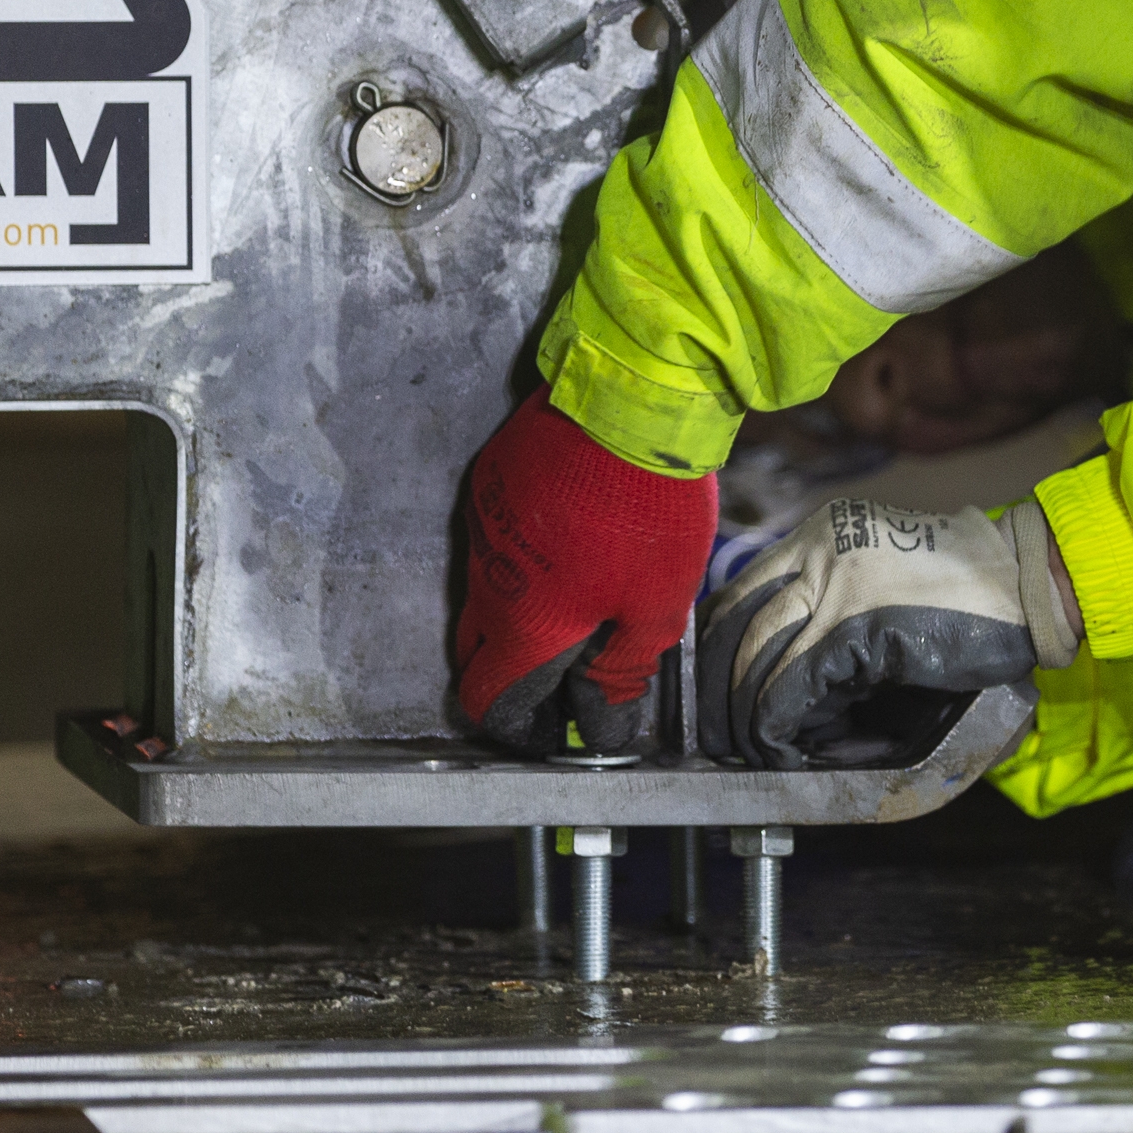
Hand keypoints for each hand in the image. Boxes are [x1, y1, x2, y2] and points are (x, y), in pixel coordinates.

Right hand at [452, 392, 715, 753]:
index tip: (552, 729)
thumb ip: (622, 668)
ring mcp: (483, 525)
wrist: (626, 403)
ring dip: (517, 609)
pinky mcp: (494, 479)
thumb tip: (608, 717)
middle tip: (559, 674)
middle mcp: (485, 581)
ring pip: (484, 589)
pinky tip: (569, 543)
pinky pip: (495, 537)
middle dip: (509, 672)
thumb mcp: (655, 606)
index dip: (517, 726)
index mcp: (522, 626)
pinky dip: (522, 556)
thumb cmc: (645, 512)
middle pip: (476, 650)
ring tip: (574, 603)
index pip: (488, 699)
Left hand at [699, 499, 1078, 766]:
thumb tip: (779, 671)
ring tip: (750, 746)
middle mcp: (818, 549)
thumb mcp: (879, 575)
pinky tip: (783, 745)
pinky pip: (790, 687)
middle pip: (732, 621)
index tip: (711, 683)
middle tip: (715, 727)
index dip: (714, 643)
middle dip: (715, 685)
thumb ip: (829, 603)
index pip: (739, 587)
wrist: (1025, 581)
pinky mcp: (856, 628)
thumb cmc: (965, 587)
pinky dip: (777, 724)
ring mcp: (835, 586)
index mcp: (822, 532)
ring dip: (743, 713)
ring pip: (752, 656)